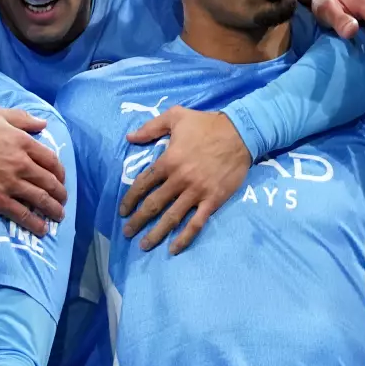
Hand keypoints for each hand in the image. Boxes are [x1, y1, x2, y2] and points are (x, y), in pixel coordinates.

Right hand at [0, 107, 65, 237]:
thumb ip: (21, 118)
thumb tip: (43, 122)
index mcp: (24, 143)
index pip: (51, 160)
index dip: (59, 172)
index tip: (61, 178)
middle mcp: (22, 164)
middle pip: (49, 182)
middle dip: (60, 193)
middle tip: (63, 200)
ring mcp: (11, 183)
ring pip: (40, 199)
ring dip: (52, 209)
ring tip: (58, 216)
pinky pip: (22, 214)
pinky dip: (35, 223)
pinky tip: (41, 229)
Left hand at [119, 108, 249, 253]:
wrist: (241, 133)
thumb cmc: (207, 124)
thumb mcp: (176, 116)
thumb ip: (151, 127)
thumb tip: (129, 137)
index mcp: (168, 161)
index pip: (142, 184)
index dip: (130, 199)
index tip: (122, 211)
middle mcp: (179, 180)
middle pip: (153, 205)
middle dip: (137, 221)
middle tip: (126, 232)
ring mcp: (196, 192)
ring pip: (171, 217)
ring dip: (156, 233)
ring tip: (144, 245)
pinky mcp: (212, 200)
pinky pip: (196, 223)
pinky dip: (184, 237)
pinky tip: (174, 249)